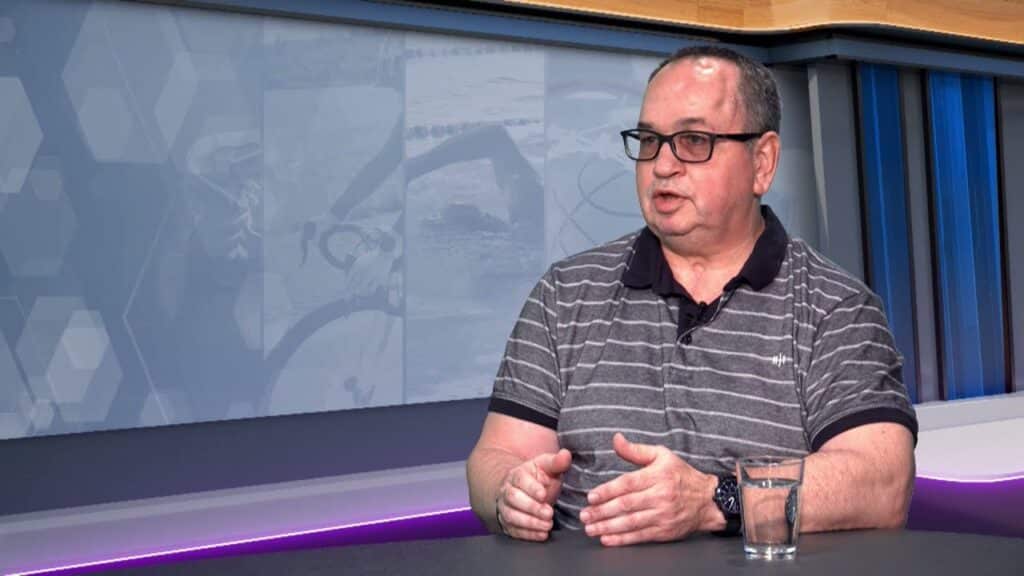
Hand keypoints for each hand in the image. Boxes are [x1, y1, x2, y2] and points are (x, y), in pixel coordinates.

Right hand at [496, 448, 571, 540]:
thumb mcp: (547, 467)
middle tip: (549, 513)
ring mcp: (505, 507)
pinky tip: (542, 535)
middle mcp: (508, 491)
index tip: (543, 494)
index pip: (520, 480)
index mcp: (517, 475)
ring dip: (530, 523)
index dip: (531, 487)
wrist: (521, 490)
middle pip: (514, 499)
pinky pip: (514, 530)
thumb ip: (557, 462)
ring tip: (547, 526)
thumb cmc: (538, 478)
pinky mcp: (508, 523)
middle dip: (532, 507)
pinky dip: (527, 534)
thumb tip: (566, 454)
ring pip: (512, 516)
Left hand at [579, 433, 718, 545]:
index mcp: (658, 475)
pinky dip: (622, 539)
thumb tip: (616, 439)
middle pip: (626, 505)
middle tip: (585, 515)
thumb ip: (636, 450)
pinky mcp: (665, 531)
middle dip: (602, 511)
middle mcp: (660, 496)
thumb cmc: (681, 475)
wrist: (708, 500)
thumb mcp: (662, 455)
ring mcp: (663, 515)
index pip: (628, 484)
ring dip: (608, 527)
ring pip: (631, 522)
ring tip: (591, 528)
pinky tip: (608, 539)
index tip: (591, 497)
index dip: (608, 491)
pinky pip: (640, 536)